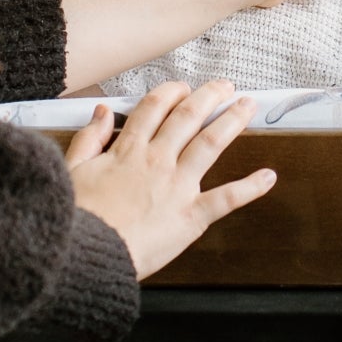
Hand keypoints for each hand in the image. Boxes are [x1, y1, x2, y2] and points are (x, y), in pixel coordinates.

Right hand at [64, 82, 273, 278]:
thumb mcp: (72, 171)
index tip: (183, 87)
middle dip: (209, 96)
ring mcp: (177, 186)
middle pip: (188, 117)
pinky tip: (269, 177)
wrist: (87, 255)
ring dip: (232, 121)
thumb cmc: (78, 219)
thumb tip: (103, 111)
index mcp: (127, 151)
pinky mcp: (191, 216)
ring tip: (248, 106)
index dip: (171, 92)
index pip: (154, 108)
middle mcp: (157, 161)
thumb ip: (89, 139)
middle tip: (225, 86)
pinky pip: (227, 198)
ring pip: (210, 142)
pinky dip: (251, 187)